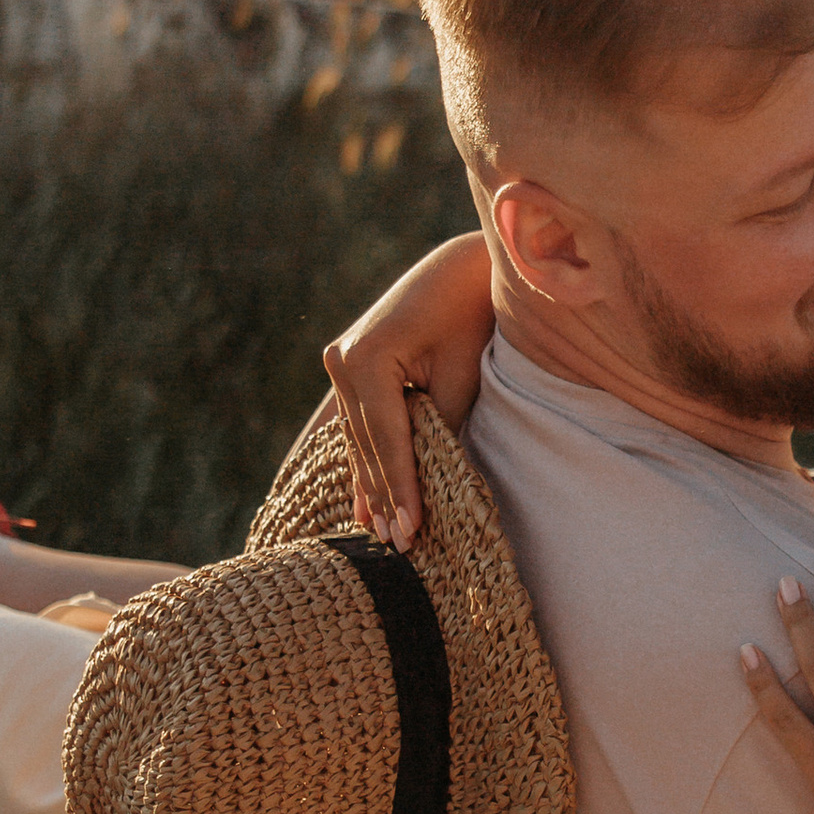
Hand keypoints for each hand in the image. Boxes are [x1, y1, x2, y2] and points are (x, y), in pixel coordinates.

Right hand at [322, 230, 495, 545]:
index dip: (400, 488)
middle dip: (384, 495)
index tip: (410, 531)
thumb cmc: (472, 315)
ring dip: (372, 484)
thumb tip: (430, 480)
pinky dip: (368, 458)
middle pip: (368, 443)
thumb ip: (440, 427)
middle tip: (398, 546)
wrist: (464, 267)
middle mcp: (343, 361)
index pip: (387, 439)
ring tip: (381, 533)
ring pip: (359, 437)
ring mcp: (341, 362)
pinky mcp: (351, 365)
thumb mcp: (461, 375)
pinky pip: (359, 423)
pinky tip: (366, 499)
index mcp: (366, 360)